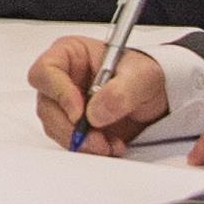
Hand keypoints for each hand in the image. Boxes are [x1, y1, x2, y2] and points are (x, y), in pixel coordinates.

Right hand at [28, 39, 165, 155]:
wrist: (158, 97)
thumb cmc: (145, 75)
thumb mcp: (142, 76)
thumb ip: (121, 91)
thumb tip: (96, 112)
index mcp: (69, 55)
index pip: (45, 71)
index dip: (58, 93)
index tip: (79, 113)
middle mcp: (61, 79)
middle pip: (46, 105)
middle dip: (70, 127)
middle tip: (95, 138)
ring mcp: (65, 104)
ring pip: (54, 126)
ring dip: (80, 141)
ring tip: (108, 143)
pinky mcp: (73, 125)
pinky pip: (69, 140)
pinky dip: (88, 148)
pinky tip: (110, 145)